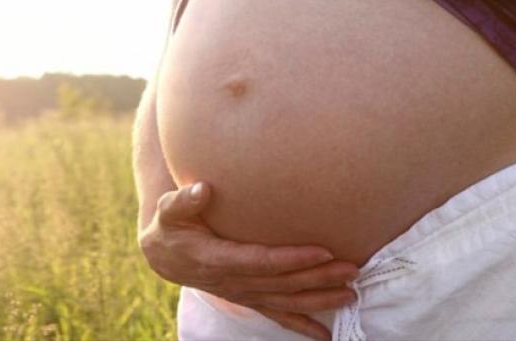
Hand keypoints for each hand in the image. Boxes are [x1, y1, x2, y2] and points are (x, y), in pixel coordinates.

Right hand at [138, 181, 358, 340]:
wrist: (165, 255)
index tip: (323, 251)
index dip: (292, 259)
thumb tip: (202, 189)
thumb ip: (184, 201)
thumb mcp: (169, 210)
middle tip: (351, 268)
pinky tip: (325, 335)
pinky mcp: (248, 299)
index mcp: (217, 259)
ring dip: (319, 299)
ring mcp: (243, 294)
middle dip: (318, 277)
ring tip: (351, 294)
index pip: (262, 261)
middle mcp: (234, 282)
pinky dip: (302, 325)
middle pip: (282, 284)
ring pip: (285, 302)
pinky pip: (277, 315)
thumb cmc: (171, 226)